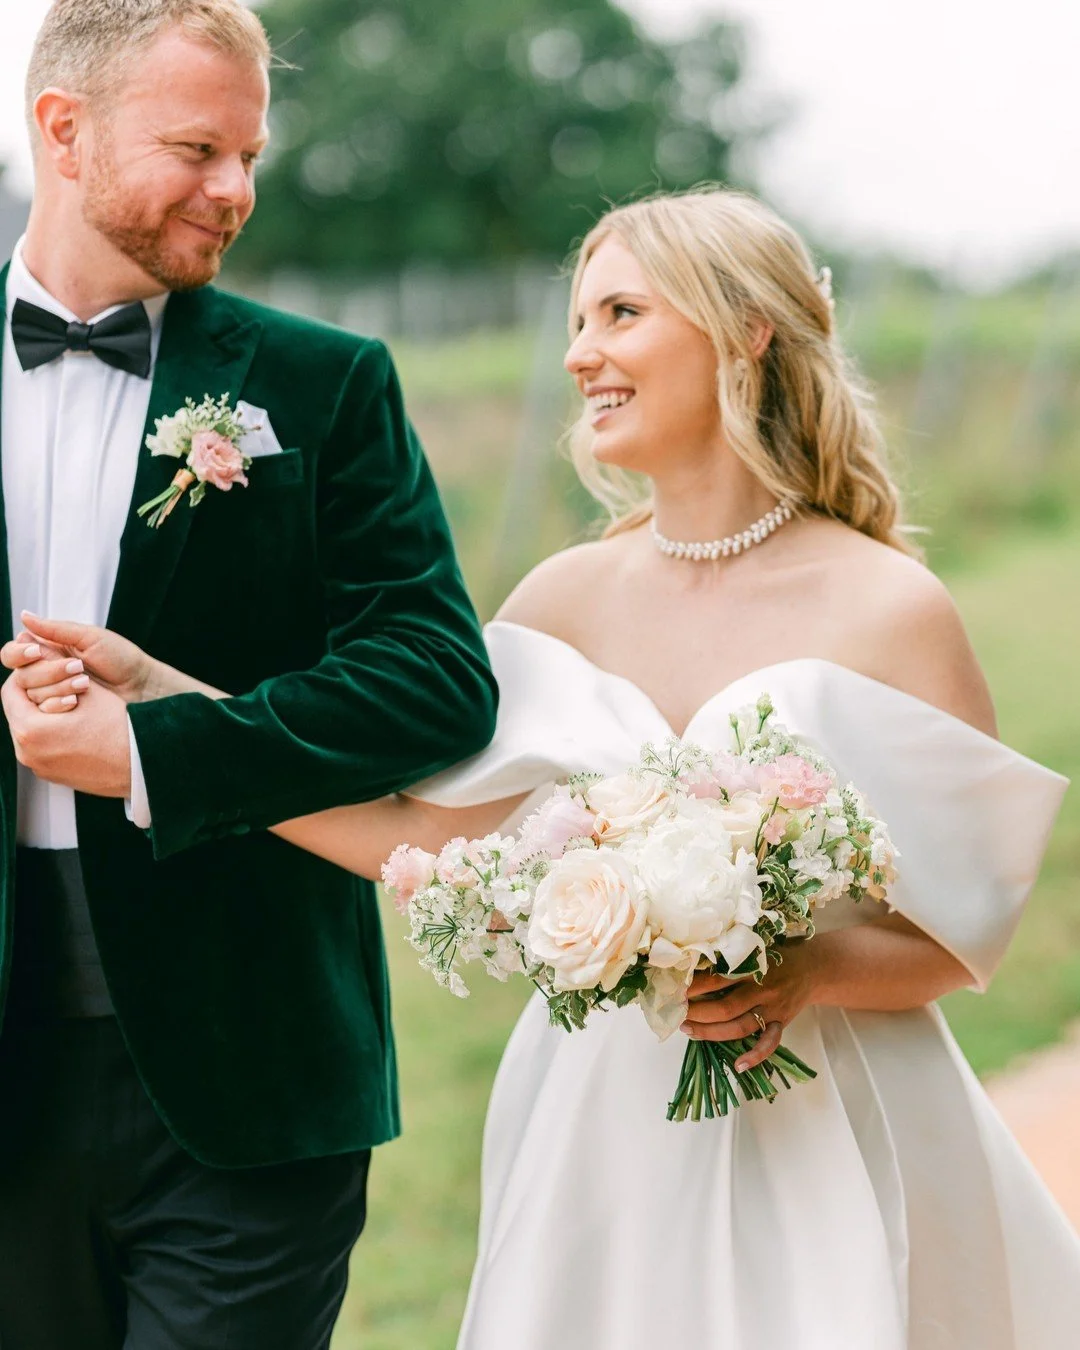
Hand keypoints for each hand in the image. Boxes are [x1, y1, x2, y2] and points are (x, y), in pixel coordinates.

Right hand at [1, 611, 153, 708]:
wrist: (141, 686)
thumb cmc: (120, 657)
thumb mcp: (89, 637)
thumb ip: (54, 629)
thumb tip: (24, 615)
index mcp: (48, 649)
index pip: (13, 652)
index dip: (18, 653)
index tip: (35, 652)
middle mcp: (45, 671)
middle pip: (20, 675)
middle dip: (48, 672)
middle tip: (78, 668)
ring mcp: (52, 693)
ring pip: (31, 695)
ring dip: (58, 688)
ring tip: (85, 683)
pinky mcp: (61, 712)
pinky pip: (44, 712)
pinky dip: (58, 705)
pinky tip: (77, 701)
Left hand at [1, 673, 131, 796]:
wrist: (143, 763)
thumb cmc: (120, 730)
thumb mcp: (87, 690)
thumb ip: (55, 668)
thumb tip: (39, 649)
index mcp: (30, 731)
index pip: (10, 692)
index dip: (26, 673)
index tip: (40, 666)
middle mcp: (28, 753)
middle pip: (18, 712)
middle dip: (36, 693)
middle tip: (59, 683)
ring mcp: (40, 767)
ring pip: (29, 730)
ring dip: (44, 713)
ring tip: (71, 704)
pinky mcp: (53, 775)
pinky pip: (41, 747)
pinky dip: (51, 733)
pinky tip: (75, 725)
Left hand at [681, 940, 819, 1071]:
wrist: (814, 967)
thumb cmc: (777, 955)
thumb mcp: (754, 948)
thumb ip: (731, 957)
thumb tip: (693, 962)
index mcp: (752, 967)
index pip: (718, 979)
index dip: (695, 986)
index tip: (676, 989)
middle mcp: (762, 990)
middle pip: (725, 1007)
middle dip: (698, 1012)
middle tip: (677, 1013)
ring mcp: (772, 1009)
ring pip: (740, 1027)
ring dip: (712, 1032)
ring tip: (689, 1031)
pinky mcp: (781, 1023)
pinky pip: (769, 1044)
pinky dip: (755, 1056)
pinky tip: (738, 1066)